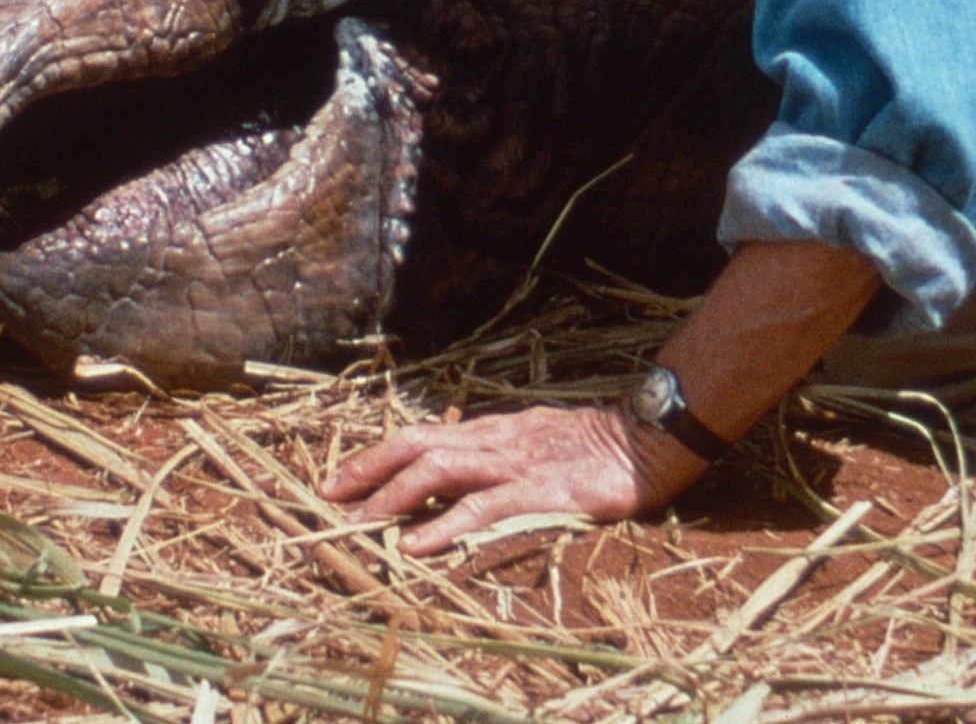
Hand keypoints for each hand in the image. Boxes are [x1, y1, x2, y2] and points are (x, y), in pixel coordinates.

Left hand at [321, 404, 705, 556]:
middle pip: (416, 446)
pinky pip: (481, 508)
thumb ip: (499, 455)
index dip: (376, 455)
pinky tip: (416, 544)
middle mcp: (493, 441)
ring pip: (438, 471)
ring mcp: (514, 464)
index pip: (421, 437)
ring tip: (360, 523)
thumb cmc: (596, 445)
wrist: (647, 439)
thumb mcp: (537, 443)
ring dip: (393, 497)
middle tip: (328, 496)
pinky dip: (443, 525)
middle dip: (368, 470)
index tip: (340, 478)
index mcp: (491, 431)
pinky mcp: (538, 491)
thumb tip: (460, 471)